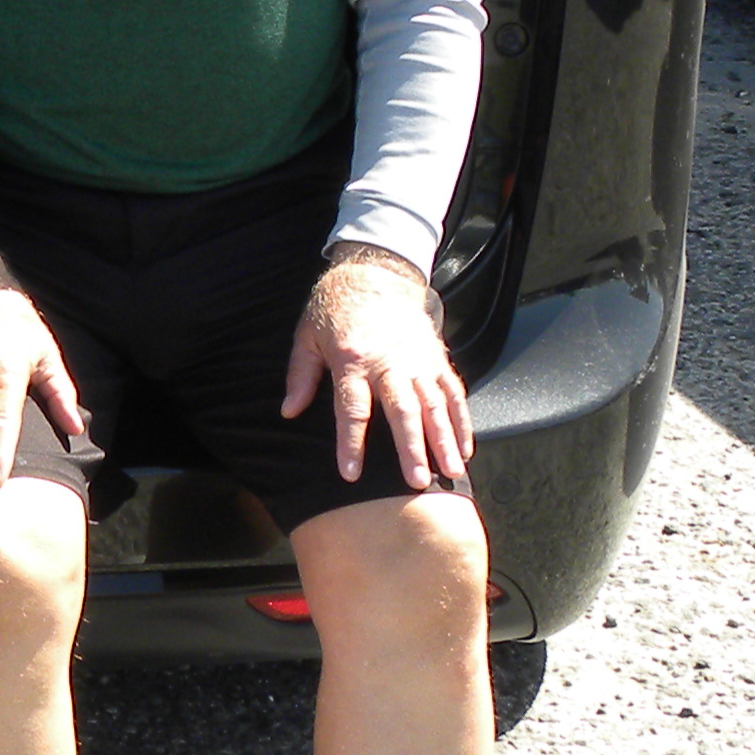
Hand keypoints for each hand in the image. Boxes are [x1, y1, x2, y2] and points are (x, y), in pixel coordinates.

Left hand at [279, 249, 470, 493]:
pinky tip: (465, 448)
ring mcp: (417, 361)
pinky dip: (462, 421)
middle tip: (416, 482)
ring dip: (445, 440)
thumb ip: (300, 376)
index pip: (352, 409)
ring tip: (452, 472)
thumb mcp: (307, 336)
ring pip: (435, 405)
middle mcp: (389, 363)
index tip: (351, 474)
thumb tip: (289, 412)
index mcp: (353, 360)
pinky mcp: (436, 359)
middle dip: (411, 448)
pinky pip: (453, 393)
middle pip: (403, 411)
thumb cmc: (335, 308)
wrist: (375, 272)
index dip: (351, 443)